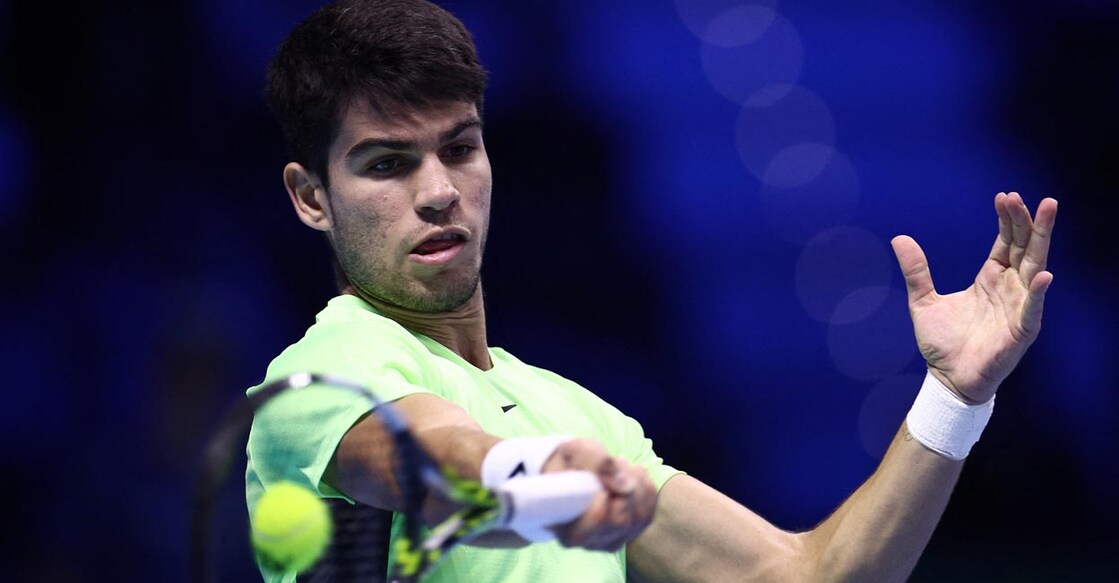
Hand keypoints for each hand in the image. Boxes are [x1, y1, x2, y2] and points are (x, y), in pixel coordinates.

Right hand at [541, 438, 656, 550]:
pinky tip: (633, 474)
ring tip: (623, 464)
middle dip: (627, 486)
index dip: (606, 497)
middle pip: (621, 521)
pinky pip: (648, 515)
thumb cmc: (568, 463)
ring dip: (638, 485)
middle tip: (618, 460)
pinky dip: (646, 490)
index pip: (596, 522)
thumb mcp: (575, 452)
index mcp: (567, 528)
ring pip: (639, 519)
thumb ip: (595, 463)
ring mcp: (610, 540)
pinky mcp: (627, 533)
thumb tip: (625, 484)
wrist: (570, 470)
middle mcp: (589, 541)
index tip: (604, 474)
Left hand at [891, 192, 1057, 402]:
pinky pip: (1032, 309)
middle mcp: (1009, 288)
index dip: (1006, 220)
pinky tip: (1042, 275)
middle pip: (1024, 247)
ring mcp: (1018, 307)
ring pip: (1034, 268)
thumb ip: (916, 270)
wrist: (947, 378)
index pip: (1005, 242)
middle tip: (1023, 196)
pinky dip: (1038, 293)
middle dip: (1026, 221)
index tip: (1004, 196)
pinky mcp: (1021, 331)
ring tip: (1046, 213)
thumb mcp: (923, 300)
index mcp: (990, 279)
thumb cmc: (942, 343)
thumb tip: (899, 238)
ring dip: (1041, 241)